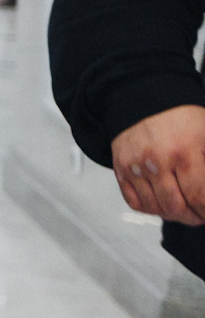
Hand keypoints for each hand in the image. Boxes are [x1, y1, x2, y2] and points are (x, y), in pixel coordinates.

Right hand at [111, 104, 204, 225]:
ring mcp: (136, 167)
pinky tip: (161, 205)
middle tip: (200, 216)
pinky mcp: (121, 170)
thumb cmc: (180, 117)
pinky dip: (150, 209)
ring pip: (154, 208)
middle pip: (175, 207)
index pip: (198, 196)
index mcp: (183, 153)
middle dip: (192, 217)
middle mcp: (156, 162)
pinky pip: (134, 202)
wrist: (144, 100)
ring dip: (172, 215)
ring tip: (183, 212)